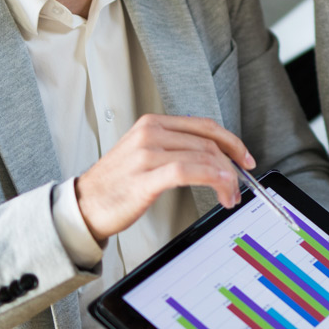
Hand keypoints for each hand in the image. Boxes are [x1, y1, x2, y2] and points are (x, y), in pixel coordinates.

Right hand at [75, 114, 251, 241]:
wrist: (83, 205)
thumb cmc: (115, 184)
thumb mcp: (144, 154)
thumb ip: (175, 148)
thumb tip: (213, 158)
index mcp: (152, 123)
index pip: (204, 126)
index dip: (232, 141)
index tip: (244, 158)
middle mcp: (150, 133)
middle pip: (207, 142)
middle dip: (231, 166)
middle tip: (238, 186)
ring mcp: (147, 153)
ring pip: (202, 156)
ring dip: (225, 178)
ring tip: (229, 196)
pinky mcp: (145, 177)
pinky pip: (187, 171)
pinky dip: (210, 178)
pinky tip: (219, 189)